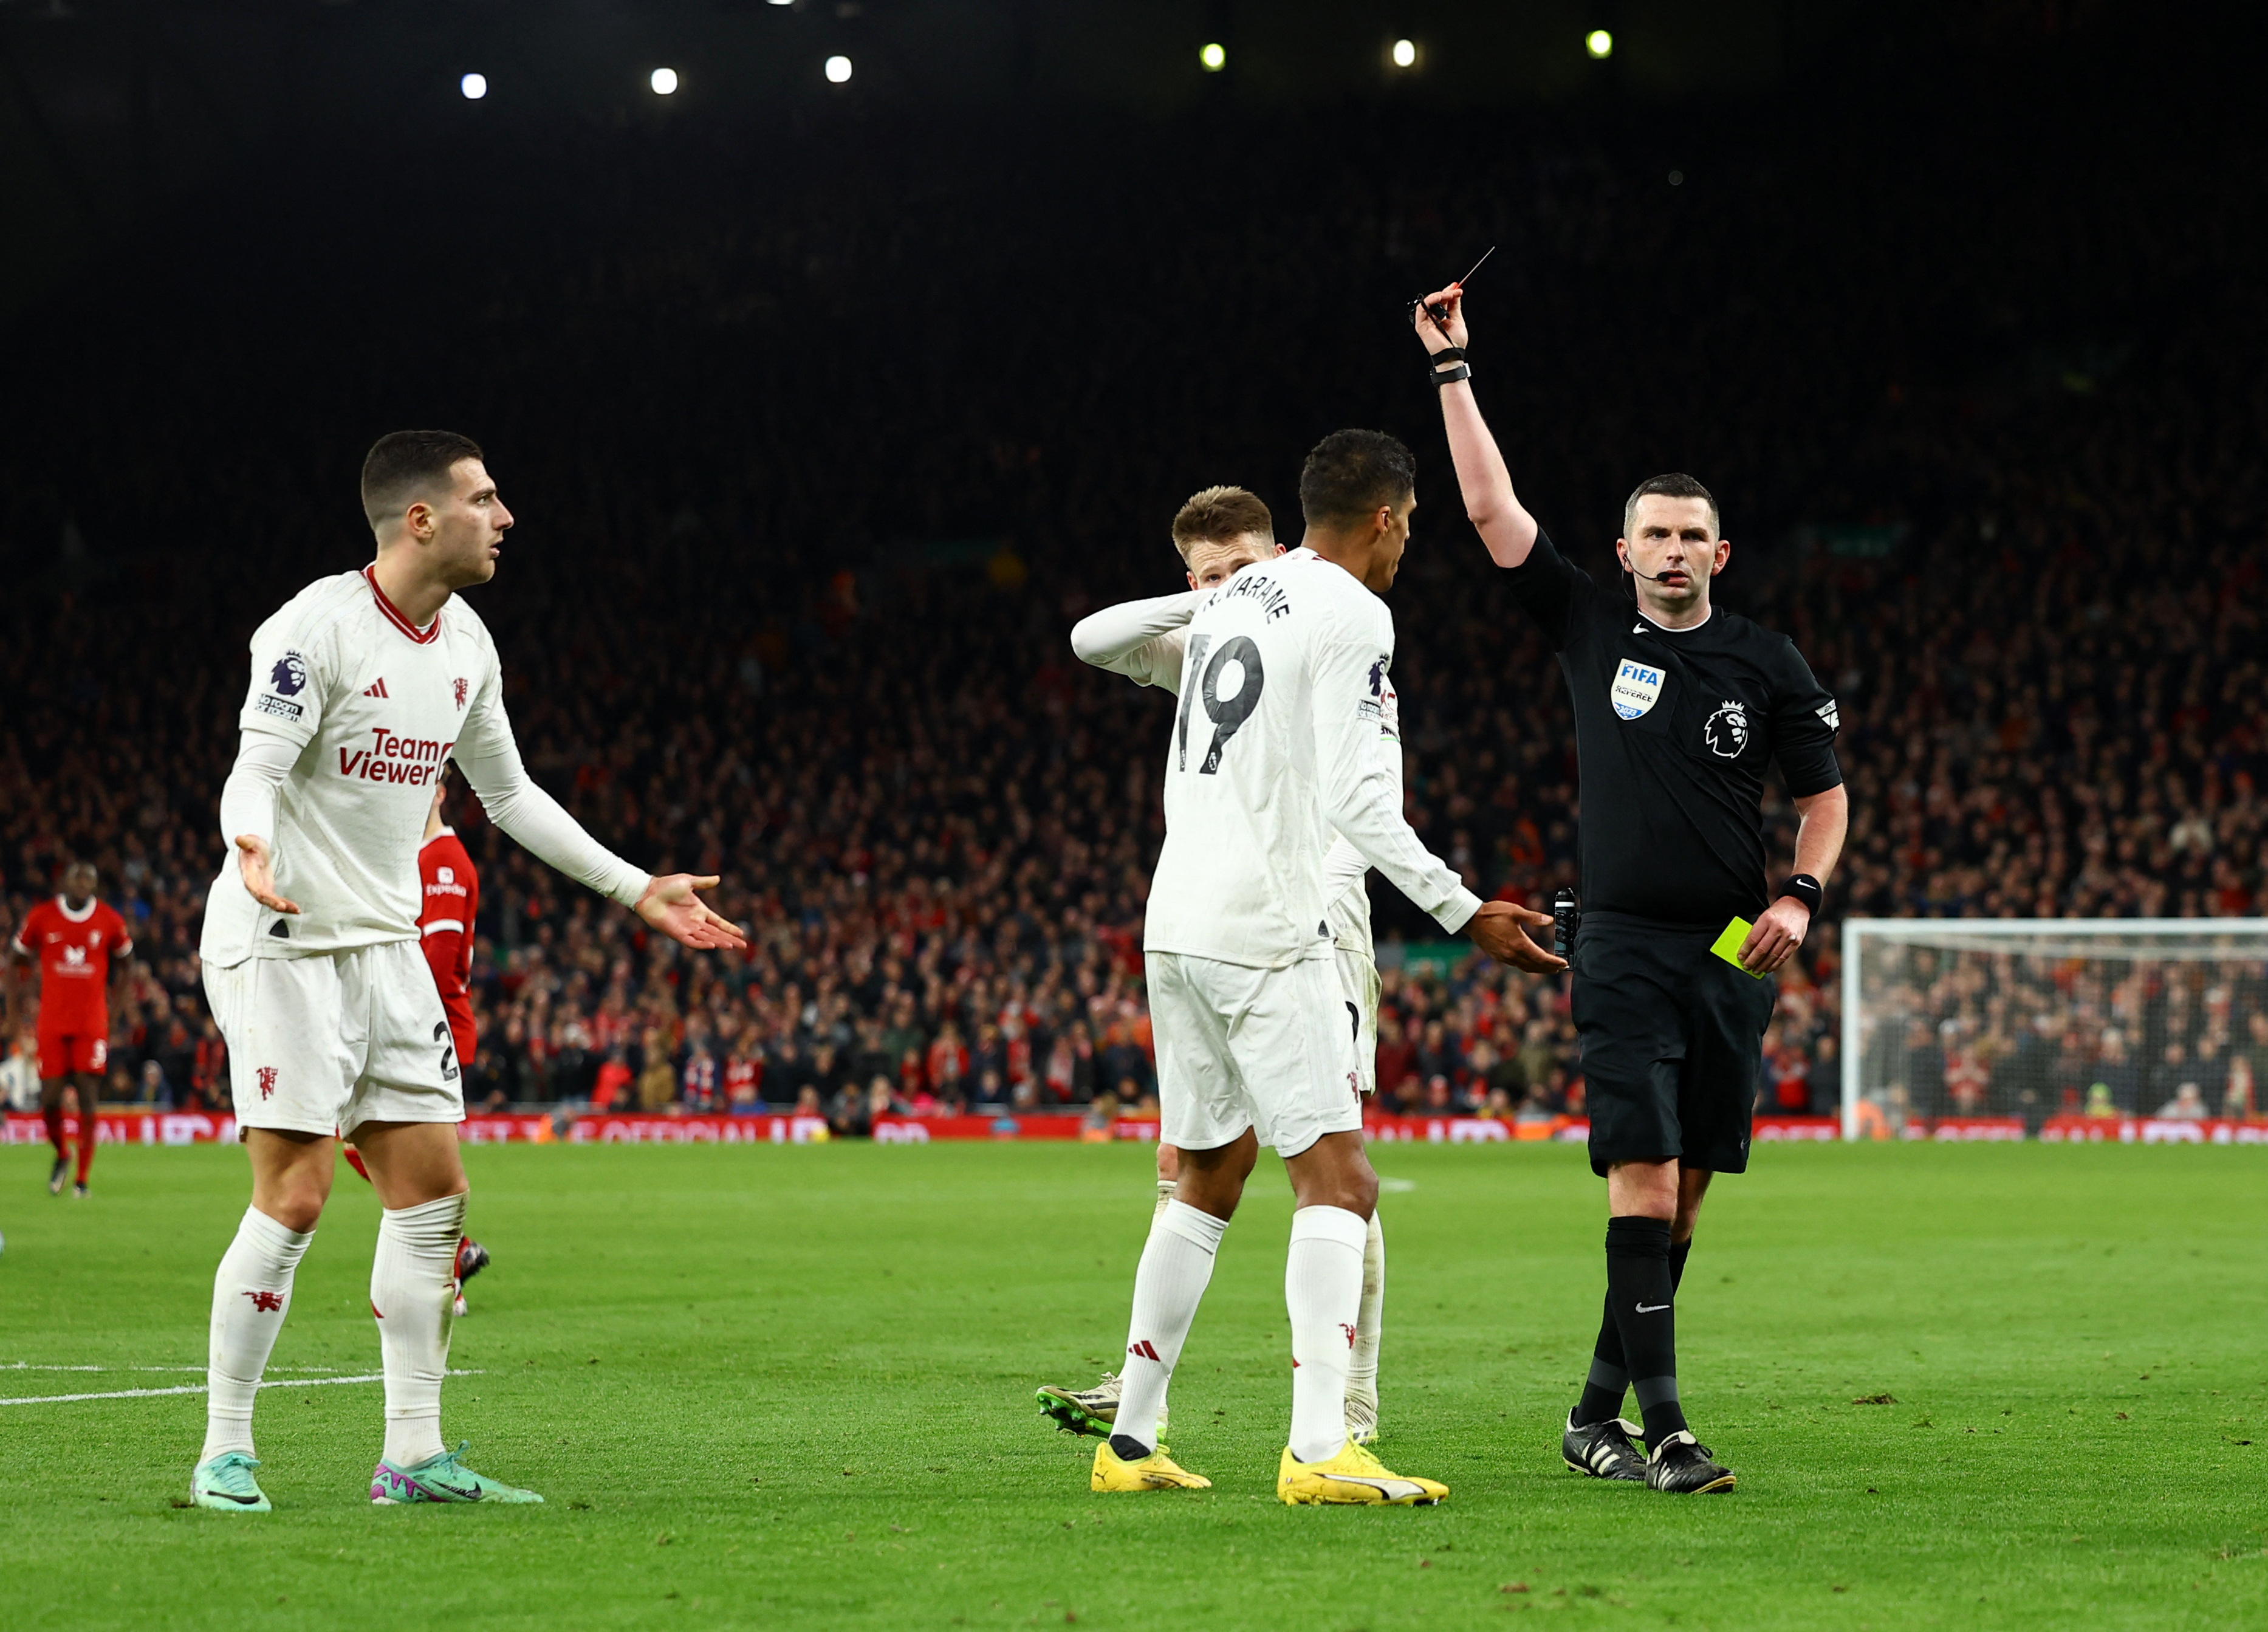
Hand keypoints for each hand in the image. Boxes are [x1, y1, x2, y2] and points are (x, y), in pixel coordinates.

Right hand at [233, 835, 300, 914]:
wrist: (253, 850)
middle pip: (262, 898)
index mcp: (248, 875)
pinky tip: (296, 910)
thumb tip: (238, 838)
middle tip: (284, 908)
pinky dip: (285, 905)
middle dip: (273, 903)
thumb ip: (246, 842)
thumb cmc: (252, 846)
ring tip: (297, 911)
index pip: (255, 888)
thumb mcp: (251, 842)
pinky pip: (276, 900)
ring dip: (283, 907)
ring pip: (270, 902)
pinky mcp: (268, 889)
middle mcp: (253, 885)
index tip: (274, 901)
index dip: (263, 895)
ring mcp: (260, 888)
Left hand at [635, 874, 749, 951]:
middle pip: (716, 933)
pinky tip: (713, 945)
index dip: (729, 928)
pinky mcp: (677, 933)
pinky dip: (702, 944)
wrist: (649, 891)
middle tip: (743, 946)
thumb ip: (703, 882)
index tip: (741, 934)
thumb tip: (718, 878)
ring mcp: (686, 928)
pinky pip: (692, 941)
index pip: (718, 922)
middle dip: (730, 939)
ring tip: (732, 946)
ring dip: (719, 942)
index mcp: (699, 910)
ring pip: (707, 938)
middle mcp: (695, 921)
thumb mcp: (688, 881)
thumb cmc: (666, 885)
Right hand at [1411, 283, 1469, 353]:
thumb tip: (1456, 291)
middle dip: (1445, 292)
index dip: (1447, 291)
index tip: (1456, 286)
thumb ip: (1455, 305)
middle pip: (1434, 299)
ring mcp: (1425, 321)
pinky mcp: (1420, 325)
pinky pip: (1421, 308)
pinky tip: (1440, 298)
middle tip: (1456, 290)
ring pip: (1427, 302)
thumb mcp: (1457, 319)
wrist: (1452, 355)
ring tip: (1449, 295)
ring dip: (1439, 295)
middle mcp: (1431, 318)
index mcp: (1439, 317)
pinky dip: (1430, 300)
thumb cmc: (1455, 342)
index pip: (1441, 300)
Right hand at [1465, 899, 1565, 973]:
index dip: (1554, 962)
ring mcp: (1504, 957)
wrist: (1471, 919)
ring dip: (1538, 969)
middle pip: (1535, 966)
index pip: (1541, 957)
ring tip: (1548, 968)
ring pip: (1525, 968)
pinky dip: (1527, 966)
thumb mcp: (1516, 911)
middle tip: (1560, 968)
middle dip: (1549, 968)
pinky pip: (1516, 965)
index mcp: (1519, 943)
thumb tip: (1550, 921)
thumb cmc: (1493, 913)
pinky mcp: (1498, 956)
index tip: (1564, 963)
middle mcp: (1512, 954)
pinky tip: (1530, 962)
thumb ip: (1534, 917)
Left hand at [1739, 898, 1807, 974]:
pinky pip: (1783, 957)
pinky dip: (1775, 965)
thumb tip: (1747, 949)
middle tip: (1746, 966)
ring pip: (1773, 956)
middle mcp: (1778, 928)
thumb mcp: (1764, 916)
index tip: (1740, 957)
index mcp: (1767, 919)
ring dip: (1763, 965)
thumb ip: (1757, 931)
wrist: (1798, 906)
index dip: (1745, 950)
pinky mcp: (1796, 942)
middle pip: (1762, 949)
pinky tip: (1768, 968)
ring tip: (1756, 970)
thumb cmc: (1778, 912)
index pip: (1753, 939)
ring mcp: (1789, 936)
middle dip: (1752, 960)